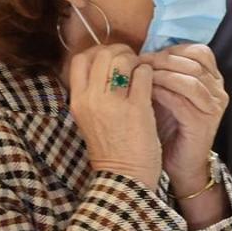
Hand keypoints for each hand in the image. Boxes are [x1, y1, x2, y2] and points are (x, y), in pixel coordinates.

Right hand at [67, 44, 160, 190]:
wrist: (124, 178)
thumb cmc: (111, 148)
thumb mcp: (90, 119)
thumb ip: (94, 93)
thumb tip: (109, 65)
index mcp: (77, 101)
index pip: (80, 59)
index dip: (98, 52)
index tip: (112, 59)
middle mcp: (91, 99)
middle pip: (102, 54)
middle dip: (121, 52)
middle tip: (133, 62)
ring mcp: (113, 103)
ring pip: (124, 60)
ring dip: (138, 61)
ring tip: (144, 73)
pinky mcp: (136, 109)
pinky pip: (145, 75)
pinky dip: (151, 74)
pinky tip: (154, 84)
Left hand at [137, 44, 228, 195]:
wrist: (180, 164)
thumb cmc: (170, 128)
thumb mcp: (168, 94)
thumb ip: (163, 74)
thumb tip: (141, 55)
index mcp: (213, 80)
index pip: (200, 52)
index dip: (173, 50)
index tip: (149, 55)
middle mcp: (218, 91)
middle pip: (194, 63)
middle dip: (164, 60)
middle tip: (140, 62)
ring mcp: (213, 108)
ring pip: (190, 80)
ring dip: (163, 74)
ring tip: (142, 76)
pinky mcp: (203, 123)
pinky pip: (182, 101)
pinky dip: (162, 92)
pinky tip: (146, 92)